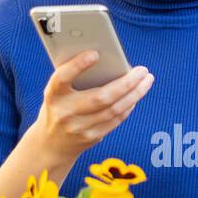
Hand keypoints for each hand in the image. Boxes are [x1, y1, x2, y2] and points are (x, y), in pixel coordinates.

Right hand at [36, 49, 154, 166]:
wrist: (50, 143)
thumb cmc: (59, 107)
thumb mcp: (58, 92)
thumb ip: (75, 78)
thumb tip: (108, 60)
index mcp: (53, 95)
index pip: (63, 78)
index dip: (77, 66)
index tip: (95, 54)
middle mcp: (65, 113)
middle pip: (101, 97)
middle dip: (126, 83)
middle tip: (142, 70)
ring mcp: (79, 128)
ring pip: (114, 110)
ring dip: (135, 94)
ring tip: (146, 80)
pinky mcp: (91, 138)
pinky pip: (116, 120)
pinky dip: (129, 106)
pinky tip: (136, 95)